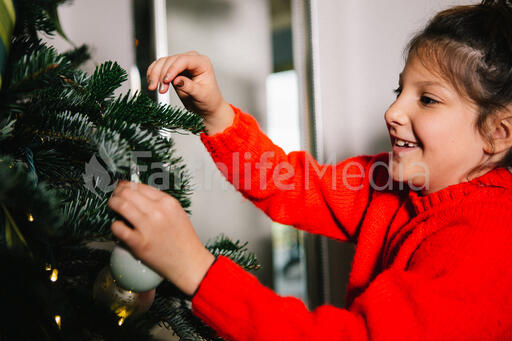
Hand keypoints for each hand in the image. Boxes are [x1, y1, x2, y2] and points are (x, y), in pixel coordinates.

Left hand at [108, 181, 214, 295]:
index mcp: (168, 202)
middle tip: (115, 196)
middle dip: (118, 192)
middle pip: (128, 192)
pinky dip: (115, 225)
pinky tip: (119, 226)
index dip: (128, 185)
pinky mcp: (138, 242)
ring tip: (112, 206)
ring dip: (113, 203)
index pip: (141, 186)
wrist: (188, 262)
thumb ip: (159, 202)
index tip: (123, 187)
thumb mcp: (177, 213)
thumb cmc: (183, 240)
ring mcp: (147, 227)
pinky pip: (118, 227)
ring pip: (121, 205)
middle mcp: (158, 212)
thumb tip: (138, 194)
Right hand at [147, 51, 233, 134]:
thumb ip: (189, 86)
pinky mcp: (173, 69)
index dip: (172, 69)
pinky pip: (160, 66)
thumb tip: (177, 80)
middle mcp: (191, 60)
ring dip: (155, 74)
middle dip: (162, 74)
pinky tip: (151, 82)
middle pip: (171, 60)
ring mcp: (181, 63)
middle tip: (160, 89)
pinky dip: (153, 73)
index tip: (166, 81)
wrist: (207, 106)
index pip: (184, 60)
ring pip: (162, 62)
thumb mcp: (201, 95)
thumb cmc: (209, 100)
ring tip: (153, 88)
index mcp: (202, 63)